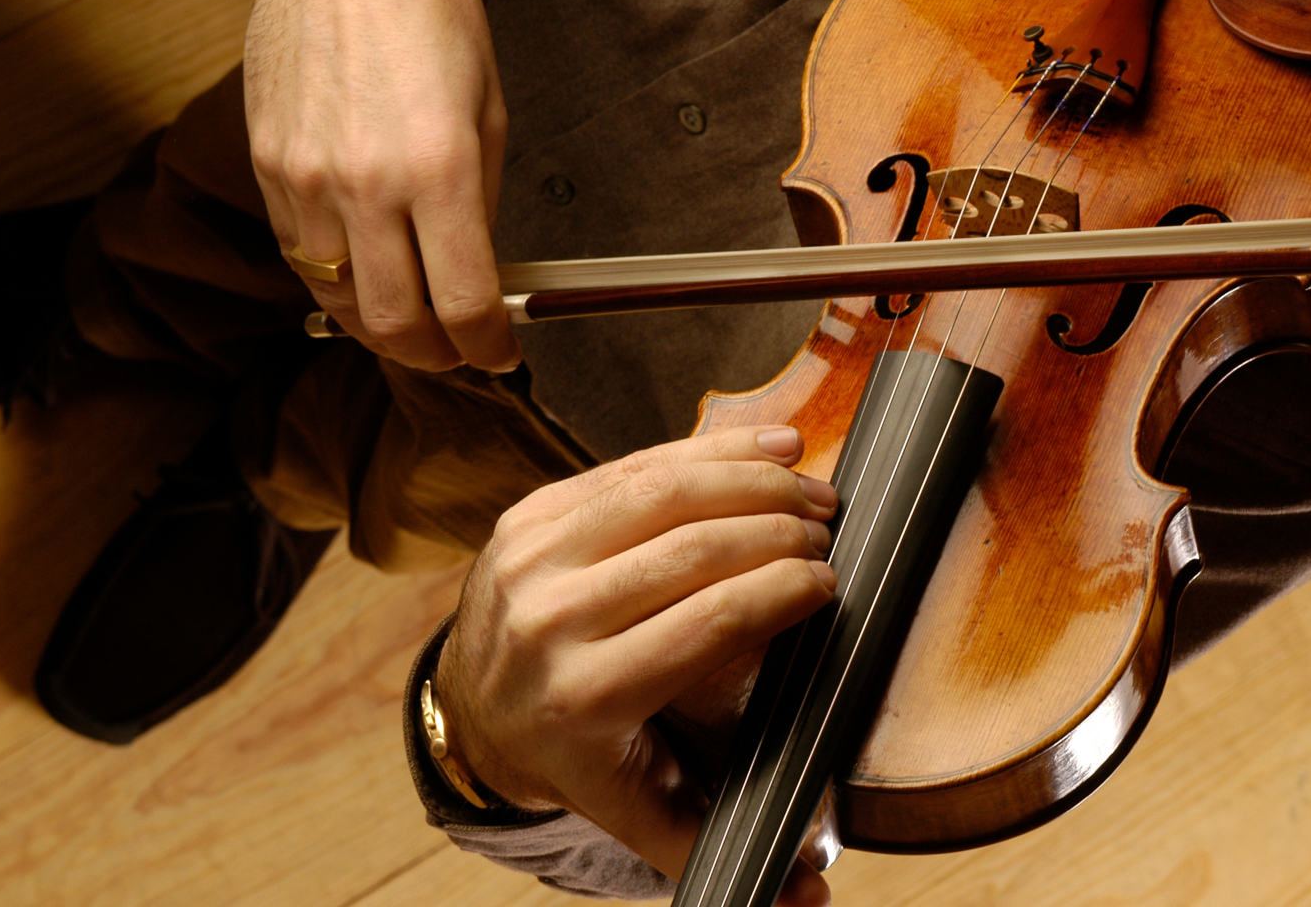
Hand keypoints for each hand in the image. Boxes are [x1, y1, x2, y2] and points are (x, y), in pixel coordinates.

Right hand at [244, 0, 517, 371]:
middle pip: (395, 323)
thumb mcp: (488, 109)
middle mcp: (366, 184)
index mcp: (439, 168)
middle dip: (435, 356)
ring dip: (381, 327)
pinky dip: (335, 281)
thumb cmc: (430, 11)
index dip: (487, 349)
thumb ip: (479, 203)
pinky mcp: (266, 167)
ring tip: (412, 324)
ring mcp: (306, 179)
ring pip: (340, 300)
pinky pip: (299, 256)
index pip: (463, 303)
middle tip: (458, 354)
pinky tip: (363, 275)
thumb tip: (479, 277)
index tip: (500, 356)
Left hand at [435, 424, 838, 904]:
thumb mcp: (641, 814)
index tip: (831, 583)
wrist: (478, 712)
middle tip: (832, 530)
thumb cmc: (582, 756)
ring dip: (749, 479)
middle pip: (691, 549)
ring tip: (810, 486)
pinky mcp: (529, 512)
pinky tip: (764, 449)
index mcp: (584, 695)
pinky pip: (629, 465)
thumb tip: (812, 898)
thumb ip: (725, 846)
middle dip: (778, 528)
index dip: (782, 591)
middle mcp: (549, 619)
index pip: (708, 621)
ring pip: (661, 491)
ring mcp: (531, 556)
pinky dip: (706, 449)